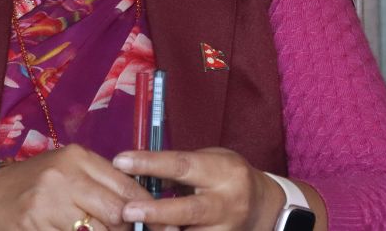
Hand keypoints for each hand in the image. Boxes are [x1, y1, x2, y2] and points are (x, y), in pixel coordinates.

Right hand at [0, 144, 154, 230]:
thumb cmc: (34, 183)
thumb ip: (101, 181)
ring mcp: (47, 204)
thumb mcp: (67, 169)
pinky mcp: (35, 227)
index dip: (147, 209)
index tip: (163, 222)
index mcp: (76, 157)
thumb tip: (141, 205)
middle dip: (127, 228)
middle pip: (116, 212)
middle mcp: (63, 177)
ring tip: (98, 229)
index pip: (126, 186)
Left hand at [112, 148, 285, 230]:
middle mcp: (227, 202)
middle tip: (127, 210)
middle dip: (156, 211)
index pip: (182, 165)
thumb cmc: (229, 178)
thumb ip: (177, 170)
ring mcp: (226, 229)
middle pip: (189, 210)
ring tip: (135, 227)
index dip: (150, 163)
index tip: (121, 161)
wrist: (264, 207)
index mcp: (224, 171)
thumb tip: (137, 172)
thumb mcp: (209, 162)